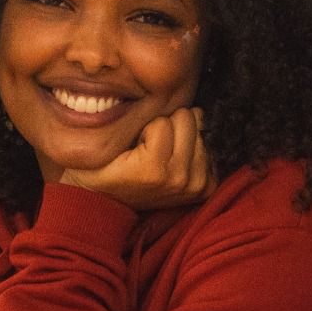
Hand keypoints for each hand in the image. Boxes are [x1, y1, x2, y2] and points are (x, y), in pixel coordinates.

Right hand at [59, 107, 212, 211]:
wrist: (106, 202)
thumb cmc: (103, 167)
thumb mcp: (106, 141)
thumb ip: (133, 119)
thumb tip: (190, 108)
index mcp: (153, 170)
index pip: (163, 121)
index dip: (146, 127)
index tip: (135, 145)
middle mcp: (178, 180)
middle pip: (188, 120)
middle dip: (168, 126)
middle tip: (150, 148)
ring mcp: (193, 186)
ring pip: (199, 132)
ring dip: (181, 138)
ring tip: (161, 157)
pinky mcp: (204, 189)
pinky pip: (208, 149)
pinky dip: (193, 150)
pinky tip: (174, 162)